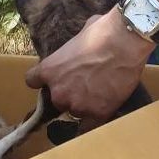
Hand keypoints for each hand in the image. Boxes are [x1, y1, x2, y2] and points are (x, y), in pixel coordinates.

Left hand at [25, 6, 153, 123]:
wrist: (125, 43)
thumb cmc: (103, 32)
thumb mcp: (79, 35)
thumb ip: (72, 48)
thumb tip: (80, 47)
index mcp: (49, 70)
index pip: (33, 81)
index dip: (46, 80)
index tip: (55, 78)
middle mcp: (58, 91)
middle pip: (56, 99)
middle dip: (69, 93)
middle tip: (86, 83)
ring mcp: (76, 105)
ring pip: (75, 111)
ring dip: (84, 105)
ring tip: (101, 92)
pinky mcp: (96, 113)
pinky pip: (89, 126)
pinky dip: (95, 120)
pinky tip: (103, 109)